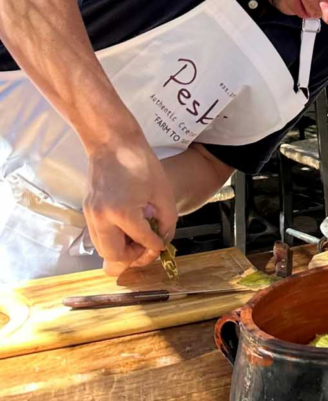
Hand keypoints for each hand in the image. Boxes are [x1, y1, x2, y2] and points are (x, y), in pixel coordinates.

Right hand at [83, 135, 177, 276]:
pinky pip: (98, 236)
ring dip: (121, 250)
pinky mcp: (87, 211)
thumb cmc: (139, 162)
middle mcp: (101, 218)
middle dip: (133, 256)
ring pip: (103, 249)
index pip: (142, 243)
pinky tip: (127, 228)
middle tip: (147, 246)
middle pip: (114, 257)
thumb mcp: (163, 192)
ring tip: (137, 238)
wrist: (112, 143)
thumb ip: (167, 221)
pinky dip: (112, 239)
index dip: (155, 246)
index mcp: (122, 212)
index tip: (161, 243)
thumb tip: (162, 239)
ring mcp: (91, 215)